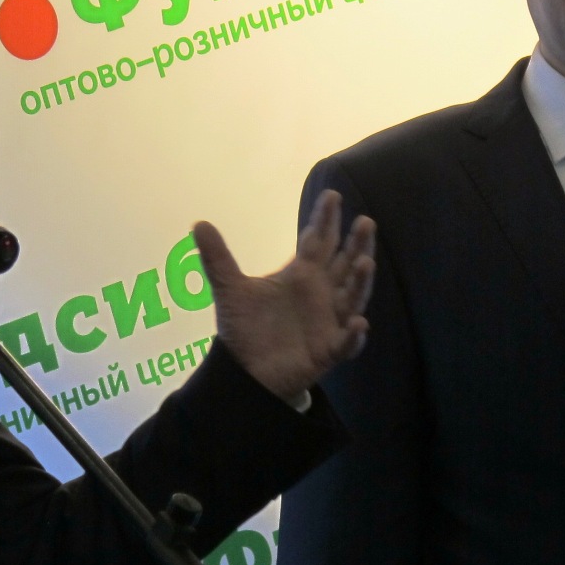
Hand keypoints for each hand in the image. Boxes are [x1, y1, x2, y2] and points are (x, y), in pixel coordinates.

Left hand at [193, 190, 374, 402]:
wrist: (245, 369)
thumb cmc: (247, 326)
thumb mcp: (229, 289)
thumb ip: (217, 258)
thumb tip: (199, 223)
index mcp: (302, 274)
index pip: (319, 241)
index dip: (325, 220)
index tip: (332, 196)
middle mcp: (322, 293)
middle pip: (345, 264)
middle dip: (357, 244)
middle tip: (365, 222)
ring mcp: (329, 322)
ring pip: (352, 298)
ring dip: (360, 282)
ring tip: (365, 263)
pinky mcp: (328, 350)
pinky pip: (346, 343)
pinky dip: (353, 335)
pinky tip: (357, 324)